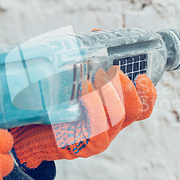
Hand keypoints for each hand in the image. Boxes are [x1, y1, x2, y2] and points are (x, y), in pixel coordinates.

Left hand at [10, 66, 156, 168]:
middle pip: (136, 110)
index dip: (148, 92)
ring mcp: (102, 138)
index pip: (143, 107)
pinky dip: (94, 107)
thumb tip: (96, 34)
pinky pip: (98, 129)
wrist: (30, 134)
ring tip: (96, 77)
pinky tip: (84, 91)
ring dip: (110, 93)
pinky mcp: (87, 146)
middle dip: (128, 88)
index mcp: (114, 112)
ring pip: (119, 117)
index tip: (141, 75)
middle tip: (113, 71)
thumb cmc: (53, 106)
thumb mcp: (74, 82)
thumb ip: (89, 62)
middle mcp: (112, 126)